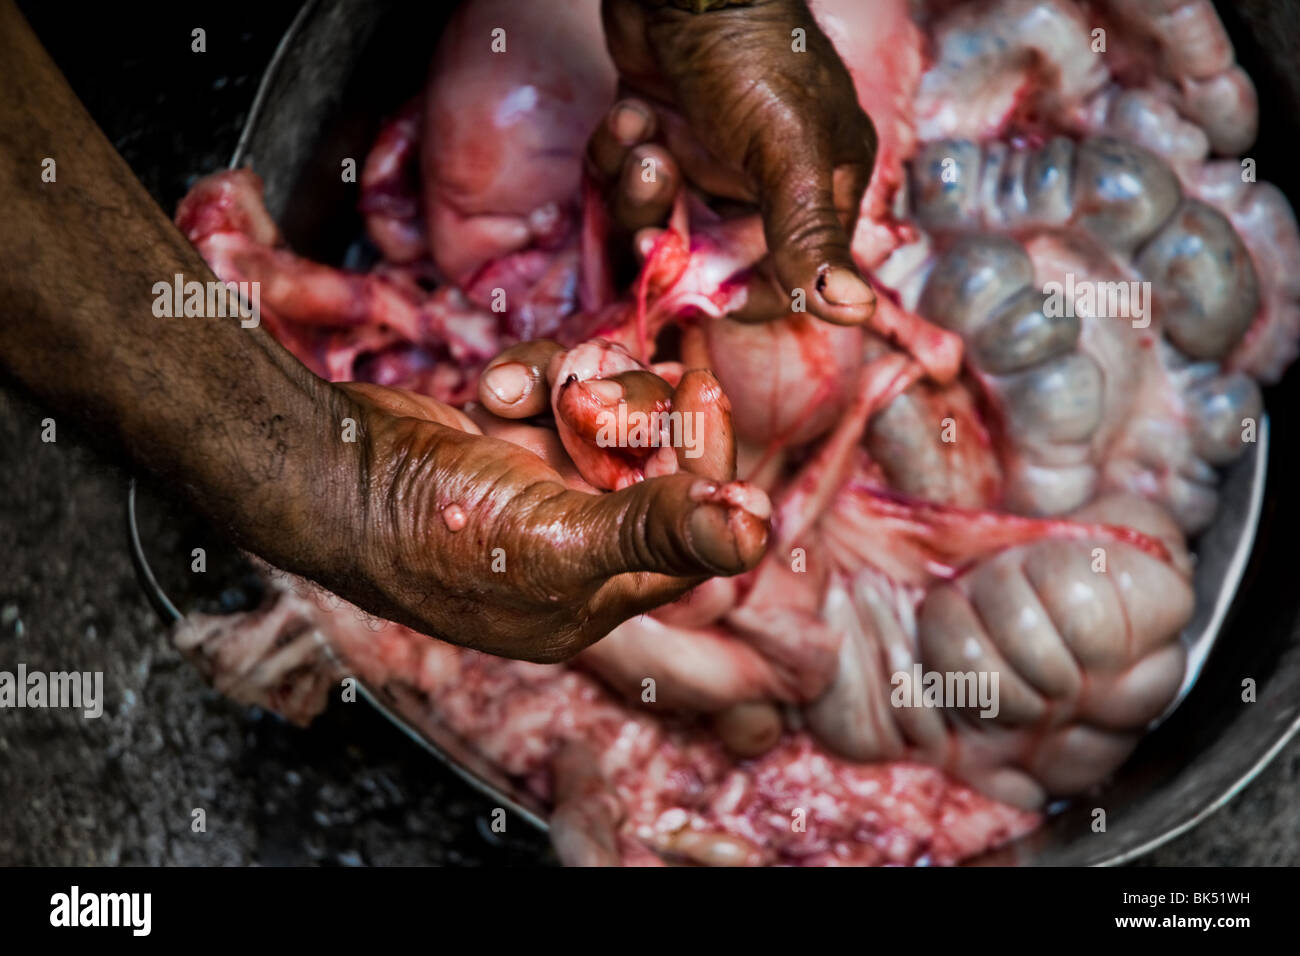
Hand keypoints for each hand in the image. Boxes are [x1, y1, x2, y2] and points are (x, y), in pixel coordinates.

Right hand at [332, 373, 768, 662]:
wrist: (325, 473)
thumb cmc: (434, 527)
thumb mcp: (560, 541)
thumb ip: (660, 533)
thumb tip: (760, 531)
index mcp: (595, 596)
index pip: (691, 527)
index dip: (707, 460)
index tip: (703, 388)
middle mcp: (572, 546)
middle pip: (653, 462)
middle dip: (629, 413)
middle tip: (601, 384)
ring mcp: (534, 491)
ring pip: (603, 416)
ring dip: (571, 388)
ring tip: (526, 393)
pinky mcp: (500, 444)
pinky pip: (550, 394)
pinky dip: (528, 380)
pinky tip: (492, 390)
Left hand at [591, 0, 877, 324]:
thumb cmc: (751, 52)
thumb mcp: (788, 151)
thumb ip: (810, 235)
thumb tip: (856, 315)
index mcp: (816, 189)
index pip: (785, 282)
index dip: (740, 295)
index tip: (699, 294)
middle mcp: (763, 182)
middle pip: (710, 258)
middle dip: (673, 239)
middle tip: (651, 218)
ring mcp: (706, 159)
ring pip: (660, 220)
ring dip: (638, 190)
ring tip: (640, 138)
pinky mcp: (658, 133)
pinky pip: (626, 179)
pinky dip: (617, 154)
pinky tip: (628, 115)